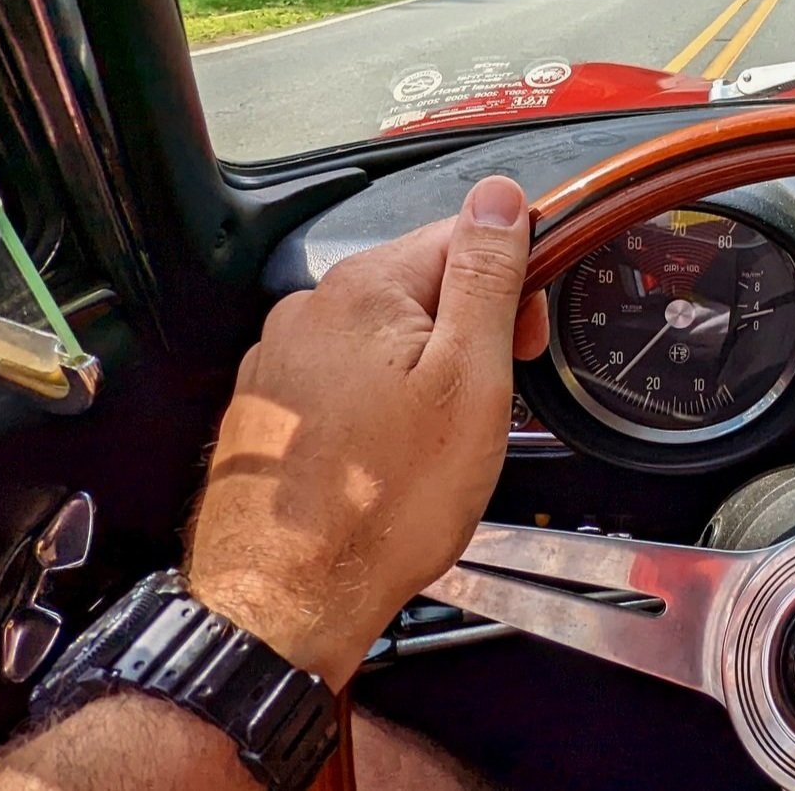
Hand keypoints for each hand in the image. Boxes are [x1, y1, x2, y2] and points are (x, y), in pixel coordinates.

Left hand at [187, 176, 548, 688]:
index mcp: (364, 290)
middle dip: (466, 335)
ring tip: (434, 444)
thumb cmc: (381, 505)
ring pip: (381, 342)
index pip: (463, 238)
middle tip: (486, 405)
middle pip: (419, 290)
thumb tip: (499, 197)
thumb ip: (486, 278)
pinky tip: (388, 461)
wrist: (289, 597)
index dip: (513, 287)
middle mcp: (310, 312)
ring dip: (419, 376)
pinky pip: (342, 385)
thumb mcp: (470, 381)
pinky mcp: (268, 412)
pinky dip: (375, 411)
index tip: (525, 340)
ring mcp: (281, 362)